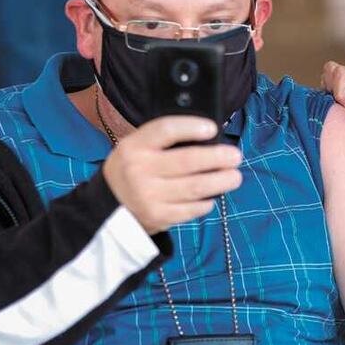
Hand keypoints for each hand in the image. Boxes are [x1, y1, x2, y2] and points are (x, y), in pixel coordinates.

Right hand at [102, 116, 242, 233]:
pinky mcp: (158, 217)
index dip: (191, 128)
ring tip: (235, 177)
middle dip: (217, 158)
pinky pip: (191, 208)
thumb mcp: (138, 147)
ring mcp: (149, 196)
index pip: (165, 130)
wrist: (108, 207)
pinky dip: (206, 201)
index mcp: (134, 146)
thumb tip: (209, 138)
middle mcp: (139, 170)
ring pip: (195, 187)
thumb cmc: (133, 169)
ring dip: (221, 181)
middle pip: (187, 160)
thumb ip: (165, 140)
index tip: (212, 128)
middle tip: (235, 156)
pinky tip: (212, 196)